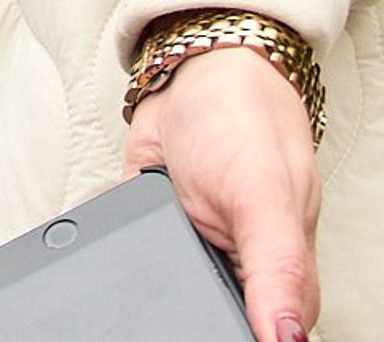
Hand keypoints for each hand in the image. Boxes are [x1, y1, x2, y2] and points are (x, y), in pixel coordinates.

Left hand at [123, 46, 319, 341]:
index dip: (229, 338)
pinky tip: (94, 231)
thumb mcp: (266, 195)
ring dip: (136, 283)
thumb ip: (280, 270)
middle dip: (179, 313)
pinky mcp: (152, 234)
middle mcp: (239, 276)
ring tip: (137, 250)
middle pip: (205, 320)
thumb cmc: (247, 122)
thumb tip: (289, 340)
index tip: (194, 331)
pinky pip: (124, 257)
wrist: (196, 68)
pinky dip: (105, 242)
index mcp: (283, 282)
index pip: (263, 338)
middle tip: (163, 276)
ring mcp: (191, 255)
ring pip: (159, 297)